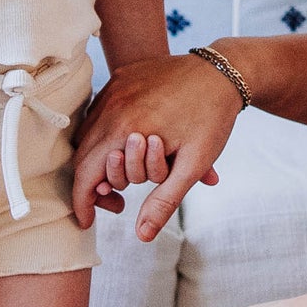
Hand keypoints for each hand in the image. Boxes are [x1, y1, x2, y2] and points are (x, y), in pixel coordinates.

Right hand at [72, 54, 239, 240]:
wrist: (224, 71)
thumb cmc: (211, 119)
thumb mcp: (192, 164)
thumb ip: (164, 200)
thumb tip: (142, 235)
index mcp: (125, 130)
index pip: (86, 175)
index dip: (83, 203)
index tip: (87, 222)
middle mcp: (111, 107)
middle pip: (82, 156)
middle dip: (91, 186)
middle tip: (117, 203)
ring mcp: (114, 90)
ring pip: (87, 134)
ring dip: (97, 159)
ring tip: (123, 179)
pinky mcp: (120, 79)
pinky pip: (99, 113)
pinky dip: (104, 136)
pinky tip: (126, 148)